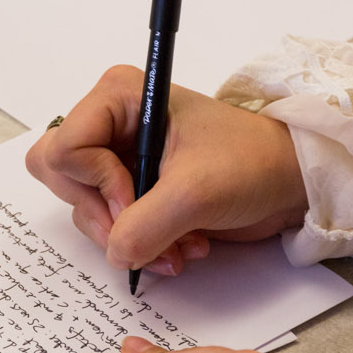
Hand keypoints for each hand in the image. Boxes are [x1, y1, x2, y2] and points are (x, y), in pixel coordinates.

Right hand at [25, 65, 307, 276]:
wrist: (290, 182)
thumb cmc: (252, 163)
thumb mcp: (196, 193)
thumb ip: (144, 226)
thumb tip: (114, 254)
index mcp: (118, 98)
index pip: (63, 149)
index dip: (95, 184)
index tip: (135, 199)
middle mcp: (108, 123)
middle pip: (62, 179)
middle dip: (104, 215)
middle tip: (144, 228)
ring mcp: (116, 157)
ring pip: (81, 208)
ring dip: (127, 236)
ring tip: (177, 245)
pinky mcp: (128, 186)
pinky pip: (106, 223)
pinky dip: (137, 242)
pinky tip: (178, 244)